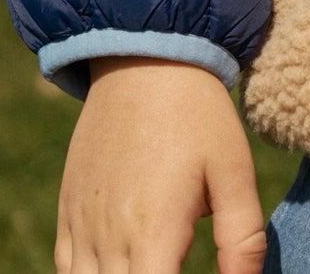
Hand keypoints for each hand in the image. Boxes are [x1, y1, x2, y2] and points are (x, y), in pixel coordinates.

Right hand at [56, 59, 266, 273]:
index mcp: (153, 235)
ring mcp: (82, 226)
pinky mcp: (69, 211)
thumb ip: (242, 238)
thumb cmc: (197, 114)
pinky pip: (67, 270)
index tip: (188, 271)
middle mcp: (109, 240)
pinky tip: (120, 264)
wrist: (145, 58)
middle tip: (175, 261)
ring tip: (152, 260)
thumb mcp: (234, 170)